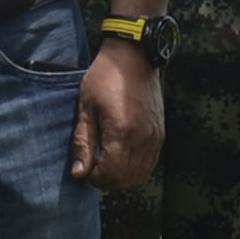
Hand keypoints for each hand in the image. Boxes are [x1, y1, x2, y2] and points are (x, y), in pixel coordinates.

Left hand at [71, 36, 162, 192]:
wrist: (134, 57)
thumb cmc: (104, 78)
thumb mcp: (86, 108)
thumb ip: (83, 143)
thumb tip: (79, 173)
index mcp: (122, 133)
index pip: (111, 175)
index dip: (95, 178)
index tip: (84, 169)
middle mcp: (143, 139)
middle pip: (126, 179)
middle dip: (107, 180)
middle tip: (93, 168)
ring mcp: (155, 137)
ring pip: (140, 174)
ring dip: (121, 177)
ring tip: (105, 163)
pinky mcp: (160, 134)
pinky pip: (150, 163)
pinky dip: (135, 168)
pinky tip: (121, 157)